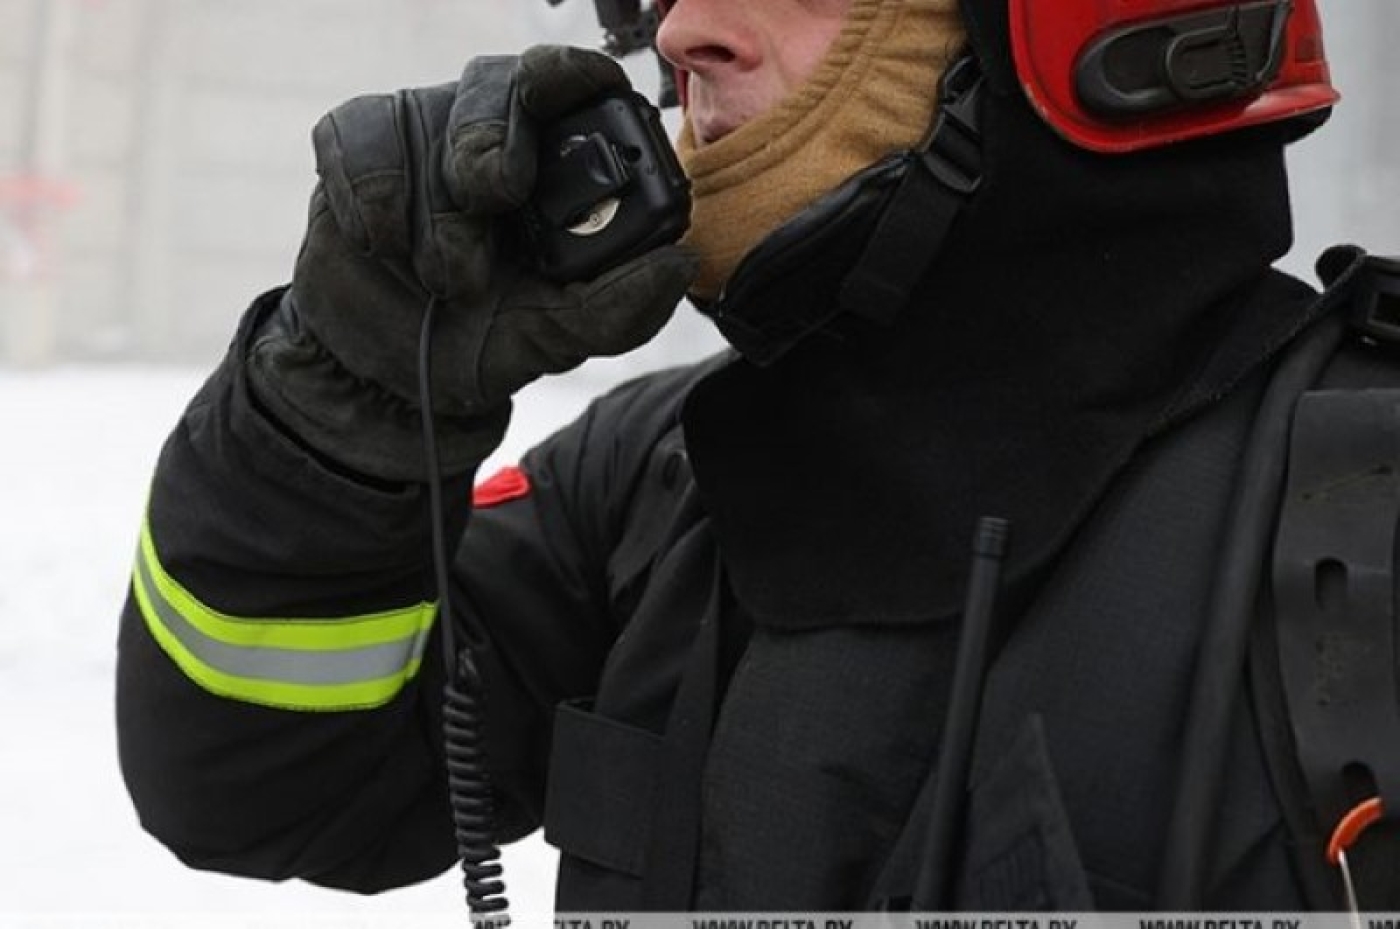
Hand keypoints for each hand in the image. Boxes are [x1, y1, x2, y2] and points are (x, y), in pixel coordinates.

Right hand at [248, 46, 696, 481]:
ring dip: (435, 210)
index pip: (575, 82)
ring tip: (448, 279)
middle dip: (492, 141)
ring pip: (424, 119)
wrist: (393, 376)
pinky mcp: (357, 149)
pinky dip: (374, 199)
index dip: (574, 74)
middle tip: (494, 196)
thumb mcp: (559, 337)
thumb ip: (620, 308)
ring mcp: (423, 134)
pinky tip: (386, 246)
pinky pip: (359, 140)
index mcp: (557, 161)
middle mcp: (493, 131)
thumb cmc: (486, 338)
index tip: (574, 95)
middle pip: (498, 84)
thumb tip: (679, 262)